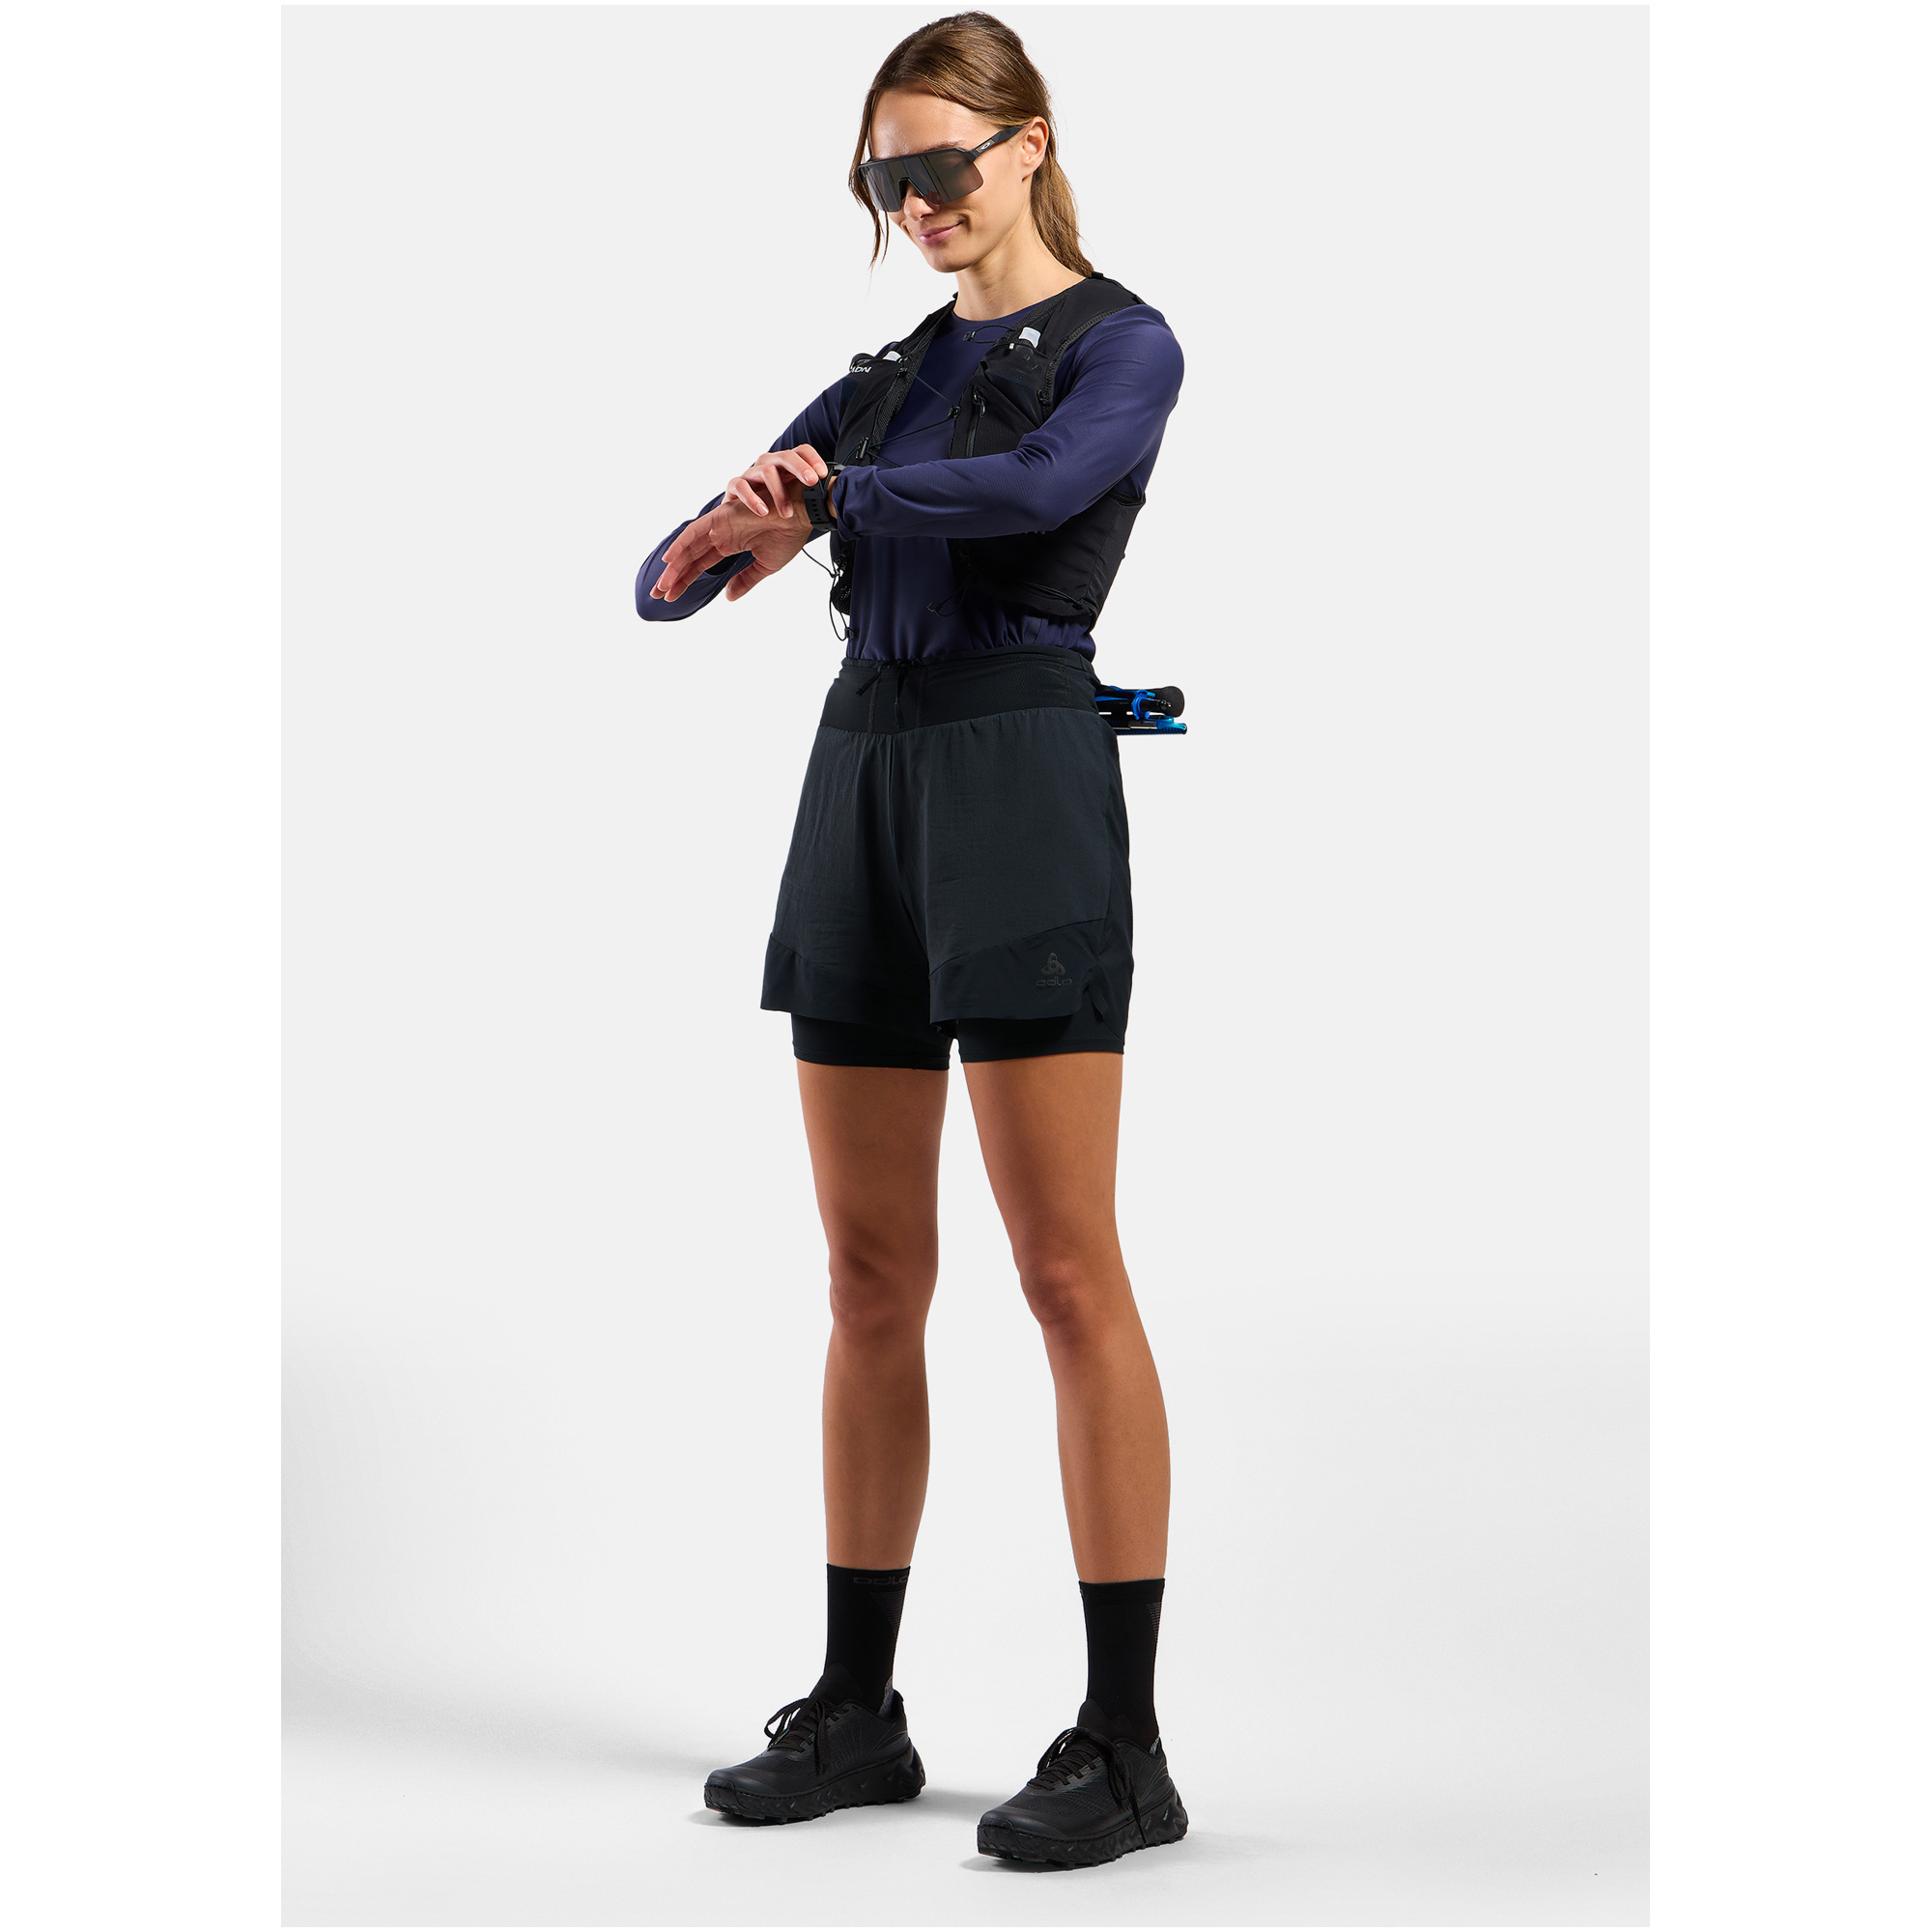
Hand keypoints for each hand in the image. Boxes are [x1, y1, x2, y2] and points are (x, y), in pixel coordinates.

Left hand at [649, 477, 816, 603]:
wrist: (801, 515)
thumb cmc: (789, 534)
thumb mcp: (765, 567)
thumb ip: (745, 581)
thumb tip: (729, 597)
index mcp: (729, 544)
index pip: (700, 566)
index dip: (685, 581)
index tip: (671, 597)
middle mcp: (720, 535)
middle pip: (689, 559)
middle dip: (672, 577)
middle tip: (657, 594)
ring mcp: (719, 526)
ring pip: (688, 548)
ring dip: (673, 566)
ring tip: (661, 586)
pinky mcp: (720, 518)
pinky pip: (694, 531)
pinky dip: (681, 544)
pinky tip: (670, 559)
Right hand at [723, 443, 829, 518]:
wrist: (742, 518)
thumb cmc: (772, 507)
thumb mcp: (794, 500)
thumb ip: (810, 497)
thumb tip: (835, 501)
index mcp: (786, 465)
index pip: (802, 451)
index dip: (813, 459)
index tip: (823, 475)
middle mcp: (769, 464)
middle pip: (785, 457)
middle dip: (800, 468)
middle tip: (812, 482)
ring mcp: (751, 473)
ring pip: (766, 471)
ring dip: (779, 493)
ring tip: (787, 514)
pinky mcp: (735, 486)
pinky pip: (741, 486)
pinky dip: (752, 499)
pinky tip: (763, 511)